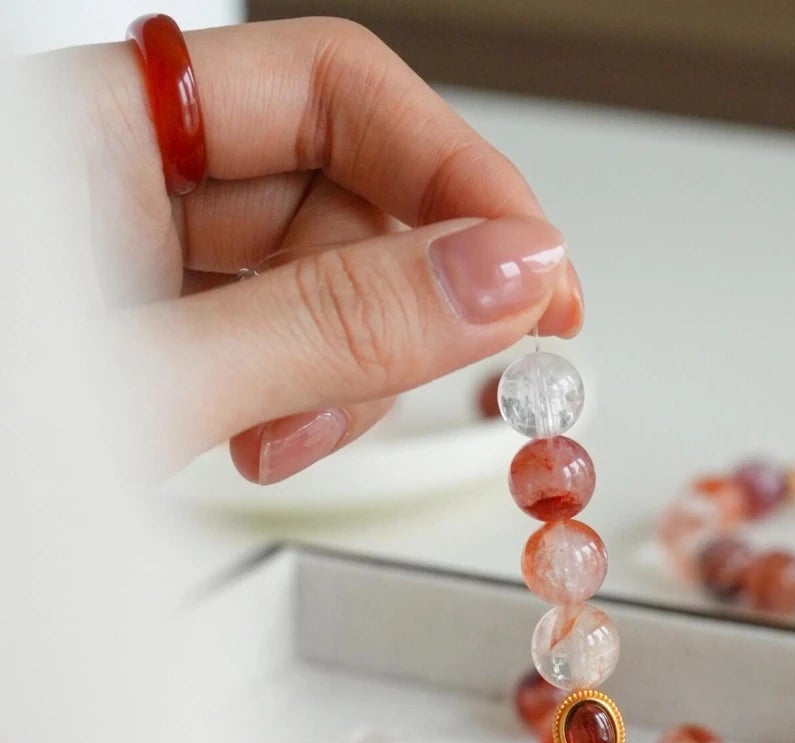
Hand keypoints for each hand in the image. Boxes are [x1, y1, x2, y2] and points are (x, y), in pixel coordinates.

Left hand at [64, 18, 580, 479]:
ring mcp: (137, 261)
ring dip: (346, 368)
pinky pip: (275, 340)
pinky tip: (266, 443)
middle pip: (336, 188)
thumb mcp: (157, 386)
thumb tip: (504, 279)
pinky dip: (300, 399)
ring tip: (293, 441)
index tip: (541, 275)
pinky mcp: (153, 335)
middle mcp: (120, 177)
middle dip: (399, 296)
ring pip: (317, 276)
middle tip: (446, 380)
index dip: (456, 175)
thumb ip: (336, 330)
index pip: (331, 87)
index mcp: (93, 131)